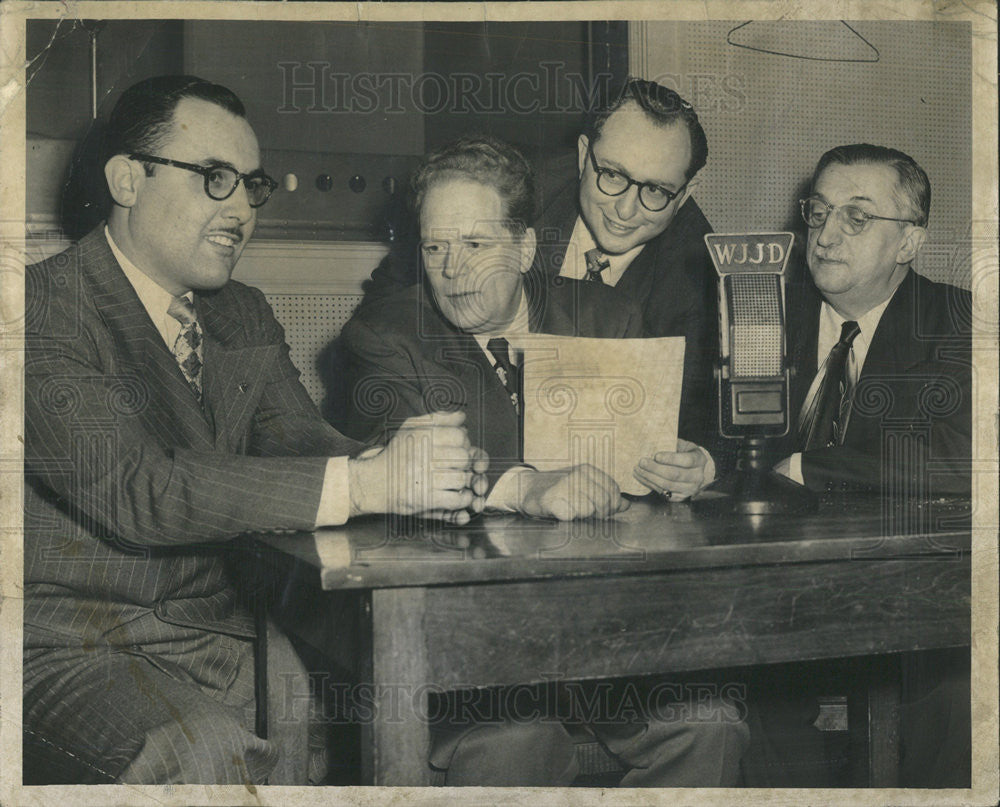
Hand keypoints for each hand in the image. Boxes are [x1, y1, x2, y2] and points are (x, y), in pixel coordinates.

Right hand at [349, 410, 488, 523]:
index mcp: (420, 436)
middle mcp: (422, 456)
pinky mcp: (425, 500)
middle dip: (463, 462)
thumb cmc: (397, 453)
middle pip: (463, 457)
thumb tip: (462, 416)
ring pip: (461, 478)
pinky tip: (455, 494)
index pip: (459, 436)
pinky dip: (462, 499)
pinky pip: (457, 499)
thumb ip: (438, 418)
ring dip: (461, 481)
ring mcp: (423, 479)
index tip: (455, 447)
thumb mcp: (411, 428)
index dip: (462, 442)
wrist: (375, 482)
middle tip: (455, 465)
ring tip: (452, 479)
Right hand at [517, 463, 628, 519]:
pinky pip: (571, 515)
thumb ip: (606, 495)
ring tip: (573, 512)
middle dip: (600, 514)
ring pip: (589, 510)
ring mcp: (564, 486)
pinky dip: (569, 518)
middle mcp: (577, 475)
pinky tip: (562, 513)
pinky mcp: (552, 500)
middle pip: (604, 501)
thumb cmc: (558, 490)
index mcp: (587, 470)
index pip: (613, 491)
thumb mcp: (583, 486)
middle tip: (589, 516)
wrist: (527, 489)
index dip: (612, 505)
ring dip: (583, 517)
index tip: (603, 511)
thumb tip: (627, 505)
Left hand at [634, 438, 713, 499]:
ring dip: (650, 477)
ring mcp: (689, 489)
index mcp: (699, 460)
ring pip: (667, 485)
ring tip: (638, 469)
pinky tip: (641, 477)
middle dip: (655, 468)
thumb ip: (670, 444)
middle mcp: (697, 477)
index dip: (670, 458)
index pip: (686, 461)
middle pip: (674, 475)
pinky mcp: (680, 497)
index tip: (656, 455)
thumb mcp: (682, 445)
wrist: (693, 470)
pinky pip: (663, 492)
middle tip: (642, 462)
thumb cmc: (684, 454)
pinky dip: (650, 484)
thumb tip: (652, 443)